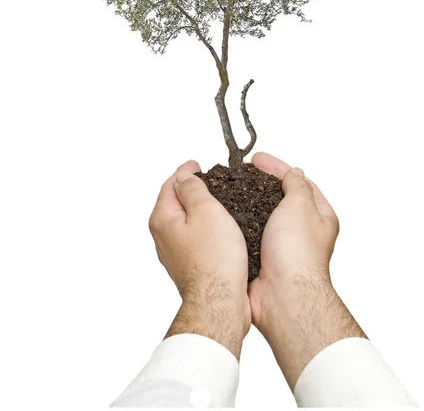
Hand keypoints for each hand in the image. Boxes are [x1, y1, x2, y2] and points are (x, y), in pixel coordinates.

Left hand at [148, 159, 250, 359]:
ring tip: (217, 202)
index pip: (170, 184)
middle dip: (190, 189)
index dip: (185, 171)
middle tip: (209, 180)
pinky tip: (219, 230)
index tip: (196, 165)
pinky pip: (194, 238)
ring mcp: (175, 252)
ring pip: (185, 221)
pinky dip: (204, 228)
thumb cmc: (214, 259)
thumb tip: (184, 177)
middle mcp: (163, 236)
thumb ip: (192, 189)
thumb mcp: (206, 210)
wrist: (219, 300)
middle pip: (174, 203)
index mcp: (163, 218)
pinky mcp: (189, 264)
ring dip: (198, 210)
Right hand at [248, 152, 365, 388]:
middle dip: (260, 183)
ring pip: (261, 216)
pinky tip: (226, 215)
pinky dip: (239, 223)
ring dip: (247, 203)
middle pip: (279, 198)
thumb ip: (296, 185)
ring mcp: (281, 245)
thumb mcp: (301, 205)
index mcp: (319, 216)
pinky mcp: (263, 257)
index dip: (277, 168)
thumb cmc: (297, 254)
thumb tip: (294, 173)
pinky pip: (249, 234)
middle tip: (241, 171)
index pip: (298, 182)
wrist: (283, 295)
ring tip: (229, 189)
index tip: (257, 159)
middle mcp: (302, 231)